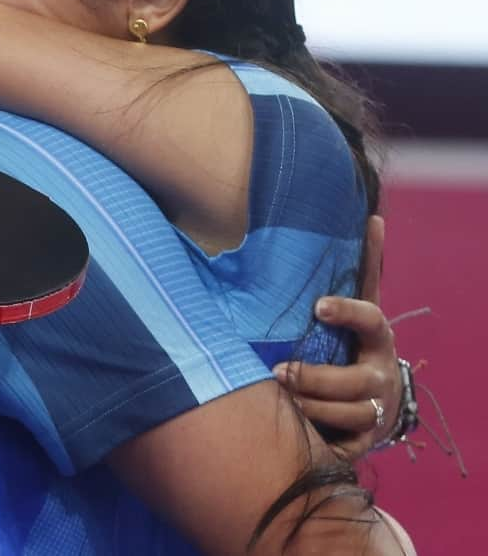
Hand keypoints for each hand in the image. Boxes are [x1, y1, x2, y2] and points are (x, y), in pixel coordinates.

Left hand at [273, 215, 401, 459]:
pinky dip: (320, 437)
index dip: (348, 312)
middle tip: (278, 371)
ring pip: (347, 414)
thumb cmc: (351, 341)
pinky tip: (296, 431)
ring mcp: (375, 409)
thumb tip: (375, 216)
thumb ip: (361, 269)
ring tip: (280, 397)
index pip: (371, 320)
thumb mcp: (355, 309)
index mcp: (377, 338)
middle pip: (355, 382)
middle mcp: (381, 375)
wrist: (376, 397)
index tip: (318, 305)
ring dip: (312, 406)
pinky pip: (342, 443)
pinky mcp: (362, 439)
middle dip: (316, 377)